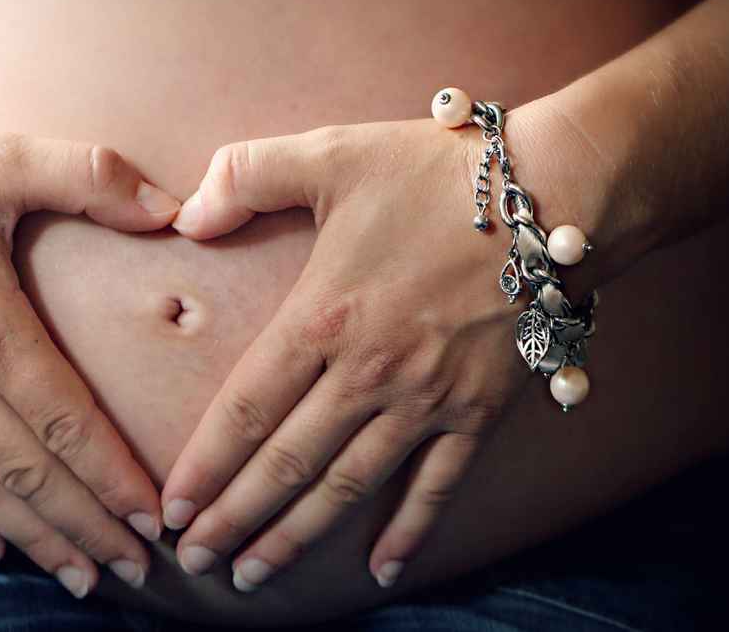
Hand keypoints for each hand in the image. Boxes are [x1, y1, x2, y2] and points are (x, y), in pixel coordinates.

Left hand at [160, 116, 548, 590]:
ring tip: (251, 575)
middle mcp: (370, 373)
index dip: (204, 466)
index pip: (246, 410)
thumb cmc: (437, 172)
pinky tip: (379, 571)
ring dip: (296, 537)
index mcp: (324, 316)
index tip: (170, 509)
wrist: (558, 194)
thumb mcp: (330, 152)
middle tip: (192, 560)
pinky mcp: (478, 412)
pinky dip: (409, 533)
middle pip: (286, 463)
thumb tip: (184, 216)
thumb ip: (245, 174)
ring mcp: (427, 401)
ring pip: (348, 487)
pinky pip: (438, 487)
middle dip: (233, 519)